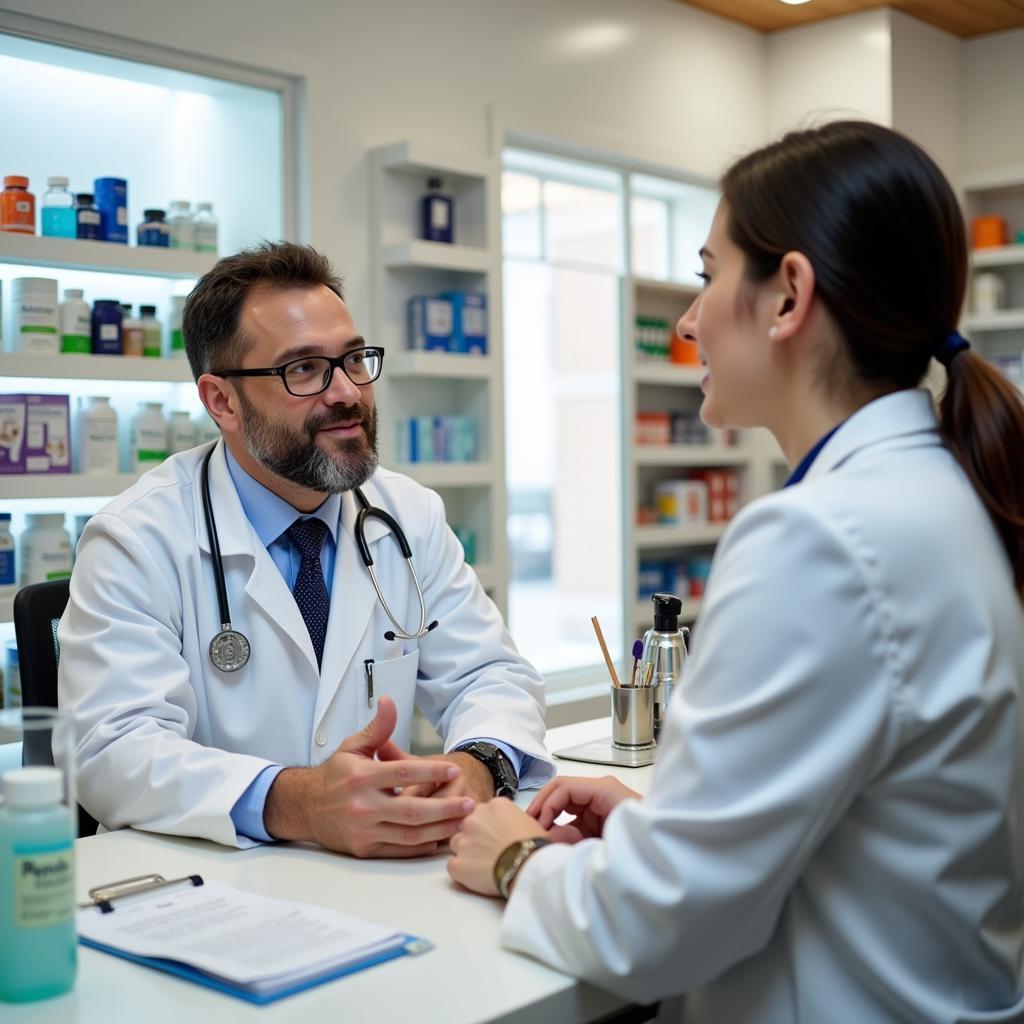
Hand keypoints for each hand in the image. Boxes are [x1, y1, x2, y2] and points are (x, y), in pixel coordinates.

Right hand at [264, 697, 475, 857]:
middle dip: (445, 808)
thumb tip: (389, 701)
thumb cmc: (334, 775)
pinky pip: (399, 850)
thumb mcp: (353, 746)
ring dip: (440, 830)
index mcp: (362, 777)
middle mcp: (363, 805)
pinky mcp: (364, 849)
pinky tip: (441, 838)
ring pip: (410, 834)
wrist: (305, 807)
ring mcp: (364, 830)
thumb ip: (377, 728)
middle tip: (469, 803)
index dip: (431, 771)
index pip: (402, 773)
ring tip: (463, 822)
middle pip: (412, 810)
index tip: (454, 770)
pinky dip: (422, 846)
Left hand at [447, 798, 546, 895]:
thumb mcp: (529, 821)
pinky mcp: (457, 864)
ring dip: (465, 852)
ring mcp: (463, 841)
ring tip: (482, 865)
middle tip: (488, 850)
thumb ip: (511, 819)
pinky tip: (475, 877)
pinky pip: (452, 865)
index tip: (495, 835)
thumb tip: (510, 828)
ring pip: (456, 843)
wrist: (528, 866)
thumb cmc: (534, 845)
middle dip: (474, 836)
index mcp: (494, 806)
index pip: (482, 812)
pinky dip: (461, 871)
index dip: (488, 825)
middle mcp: (474, 818)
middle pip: (466, 825)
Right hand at [527, 775, 639, 843]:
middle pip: (562, 792)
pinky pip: (574, 819)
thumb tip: (546, 839)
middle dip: (544, 809)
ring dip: (552, 820)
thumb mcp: (606, 842)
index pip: (563, 787)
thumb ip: (573, 840)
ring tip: (540, 838)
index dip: (545, 803)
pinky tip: (557, 844)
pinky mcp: (600, 818)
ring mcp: (601, 805)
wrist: (668, 857)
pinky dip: (563, 829)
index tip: (534, 823)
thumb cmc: (644, 845)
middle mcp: (601, 792)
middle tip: (529, 828)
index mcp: (604, 790)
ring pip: (566, 806)